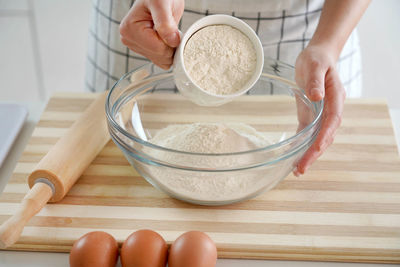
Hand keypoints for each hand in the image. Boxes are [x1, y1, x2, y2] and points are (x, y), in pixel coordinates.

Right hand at [119, 0, 183, 68]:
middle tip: (170, 28)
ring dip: (170, 48)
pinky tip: (166, 38)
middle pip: (159, 57)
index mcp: (130, 29)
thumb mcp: (162, 4)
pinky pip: (160, 60)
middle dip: (170, 45)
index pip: (158, 49)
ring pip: (161, 61)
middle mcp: (129, 39)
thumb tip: (171, 42)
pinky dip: (168, 51)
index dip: (171, 42)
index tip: (172, 28)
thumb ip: (165, 23)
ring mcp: (135, 45)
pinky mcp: (143, 49)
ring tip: (167, 31)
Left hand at [294, 45, 345, 175]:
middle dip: (314, 153)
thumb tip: (317, 96)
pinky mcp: (312, 115)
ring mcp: (322, 115)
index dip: (325, 136)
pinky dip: (303, 146)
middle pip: (325, 135)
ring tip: (298, 170)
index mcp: (336, 98)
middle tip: (301, 169)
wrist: (318, 57)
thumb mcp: (315, 66)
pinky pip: (309, 134)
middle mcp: (331, 110)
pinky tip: (295, 158)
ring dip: (309, 154)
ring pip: (318, 138)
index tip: (316, 148)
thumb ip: (315, 81)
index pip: (332, 121)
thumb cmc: (317, 60)